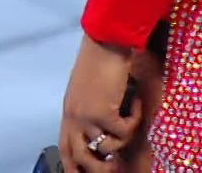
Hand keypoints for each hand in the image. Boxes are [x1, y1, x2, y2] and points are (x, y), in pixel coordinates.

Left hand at [59, 35, 139, 172]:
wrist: (105, 41)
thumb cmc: (99, 60)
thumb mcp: (89, 91)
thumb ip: (91, 112)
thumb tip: (105, 135)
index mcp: (69, 112)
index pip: (66, 148)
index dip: (74, 167)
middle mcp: (73, 117)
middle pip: (80, 157)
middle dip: (100, 168)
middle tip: (117, 167)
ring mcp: (86, 116)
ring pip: (106, 148)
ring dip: (123, 141)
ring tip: (131, 124)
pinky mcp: (102, 112)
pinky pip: (124, 131)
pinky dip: (134, 120)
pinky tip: (135, 102)